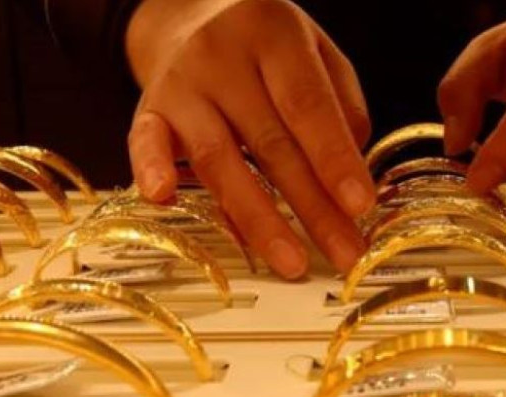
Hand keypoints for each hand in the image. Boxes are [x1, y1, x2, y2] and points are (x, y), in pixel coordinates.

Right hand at [124, 0, 373, 278]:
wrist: (191, 19)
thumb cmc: (268, 50)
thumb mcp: (318, 55)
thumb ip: (341, 110)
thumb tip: (350, 182)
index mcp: (274, 34)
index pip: (307, 104)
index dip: (334, 158)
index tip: (360, 206)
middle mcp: (222, 56)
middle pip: (269, 142)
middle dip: (311, 207)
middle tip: (344, 255)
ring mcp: (180, 83)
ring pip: (217, 158)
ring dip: (256, 219)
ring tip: (290, 263)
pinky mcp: (148, 108)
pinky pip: (145, 143)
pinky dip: (151, 170)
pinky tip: (163, 200)